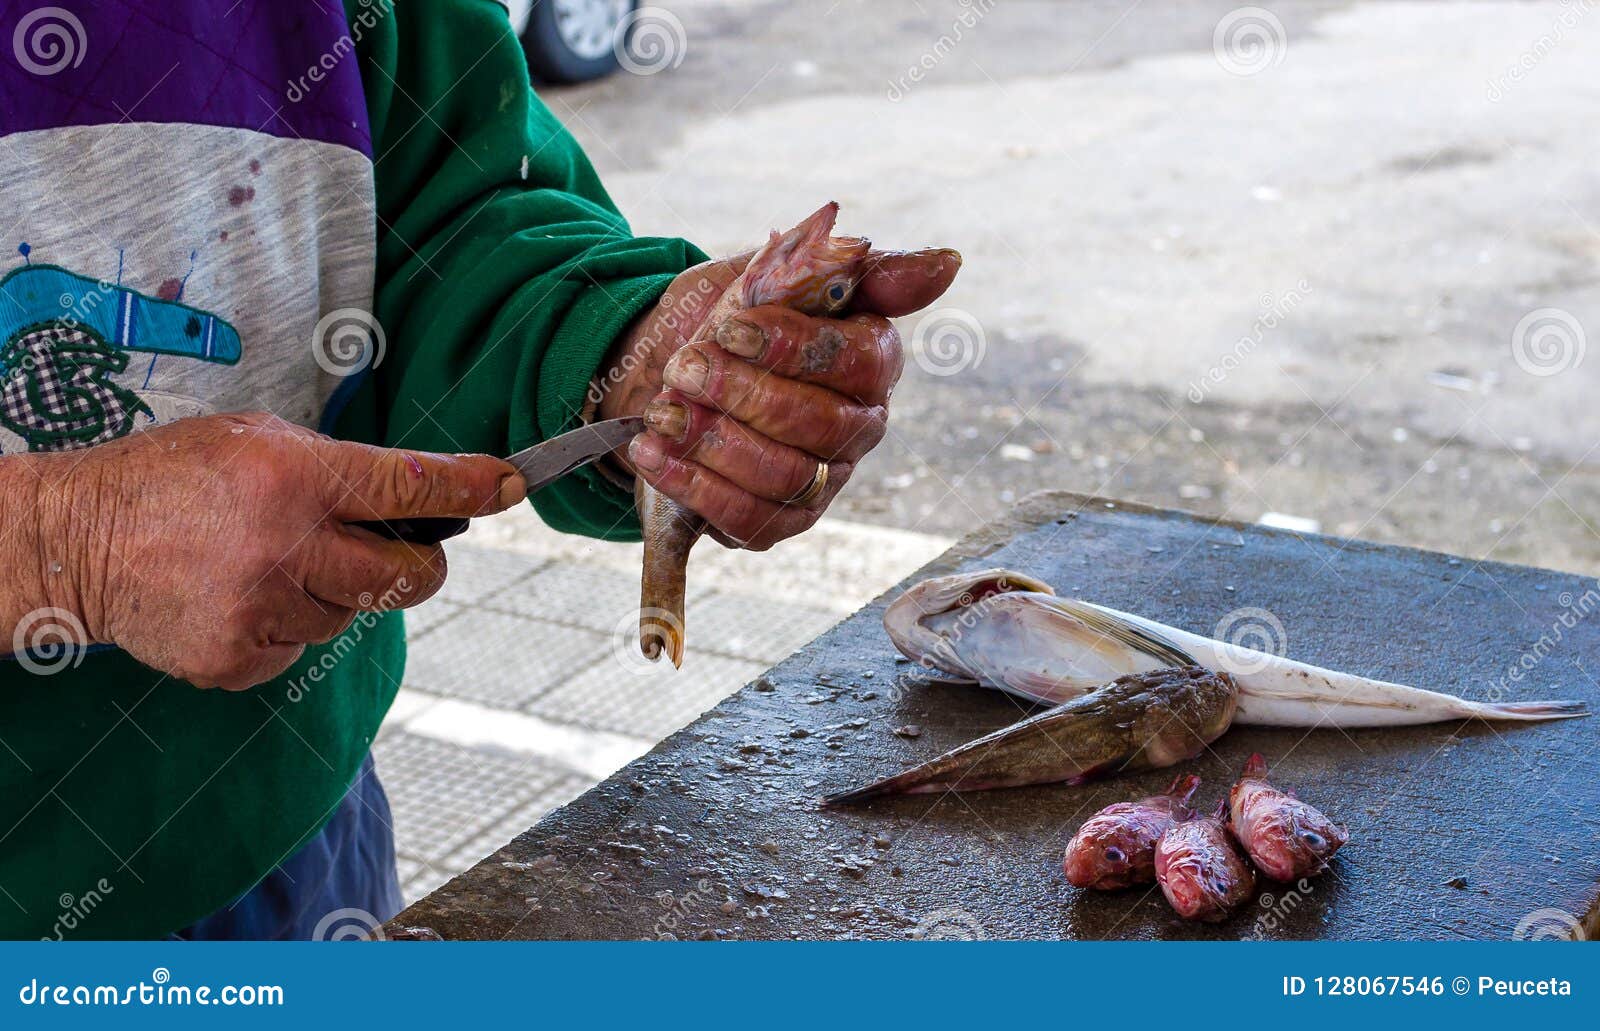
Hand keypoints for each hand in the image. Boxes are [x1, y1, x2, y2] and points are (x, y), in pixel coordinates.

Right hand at [22, 413, 523, 690]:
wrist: (77, 541)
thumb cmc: (174, 479)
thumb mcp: (256, 440)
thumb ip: (337, 468)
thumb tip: (420, 495)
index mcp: (295, 477)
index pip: (410, 486)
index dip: (471, 487)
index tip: (509, 484)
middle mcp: (287, 545)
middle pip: (409, 579)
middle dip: (420, 566)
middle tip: (399, 551)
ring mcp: (263, 609)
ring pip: (353, 615)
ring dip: (334, 592)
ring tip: (271, 562)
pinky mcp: (239, 658)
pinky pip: (302, 648)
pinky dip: (287, 626)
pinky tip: (241, 596)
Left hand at [597, 245, 960, 548]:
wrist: (664, 367)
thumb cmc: (731, 319)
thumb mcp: (774, 274)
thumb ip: (851, 266)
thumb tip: (950, 262)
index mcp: (872, 361)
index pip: (861, 361)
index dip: (795, 348)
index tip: (731, 327)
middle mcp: (860, 426)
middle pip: (821, 424)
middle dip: (744, 394)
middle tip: (685, 367)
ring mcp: (824, 480)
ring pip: (786, 475)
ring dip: (714, 441)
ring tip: (664, 411)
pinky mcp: (780, 522)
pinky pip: (748, 518)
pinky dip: (694, 484)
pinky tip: (653, 450)